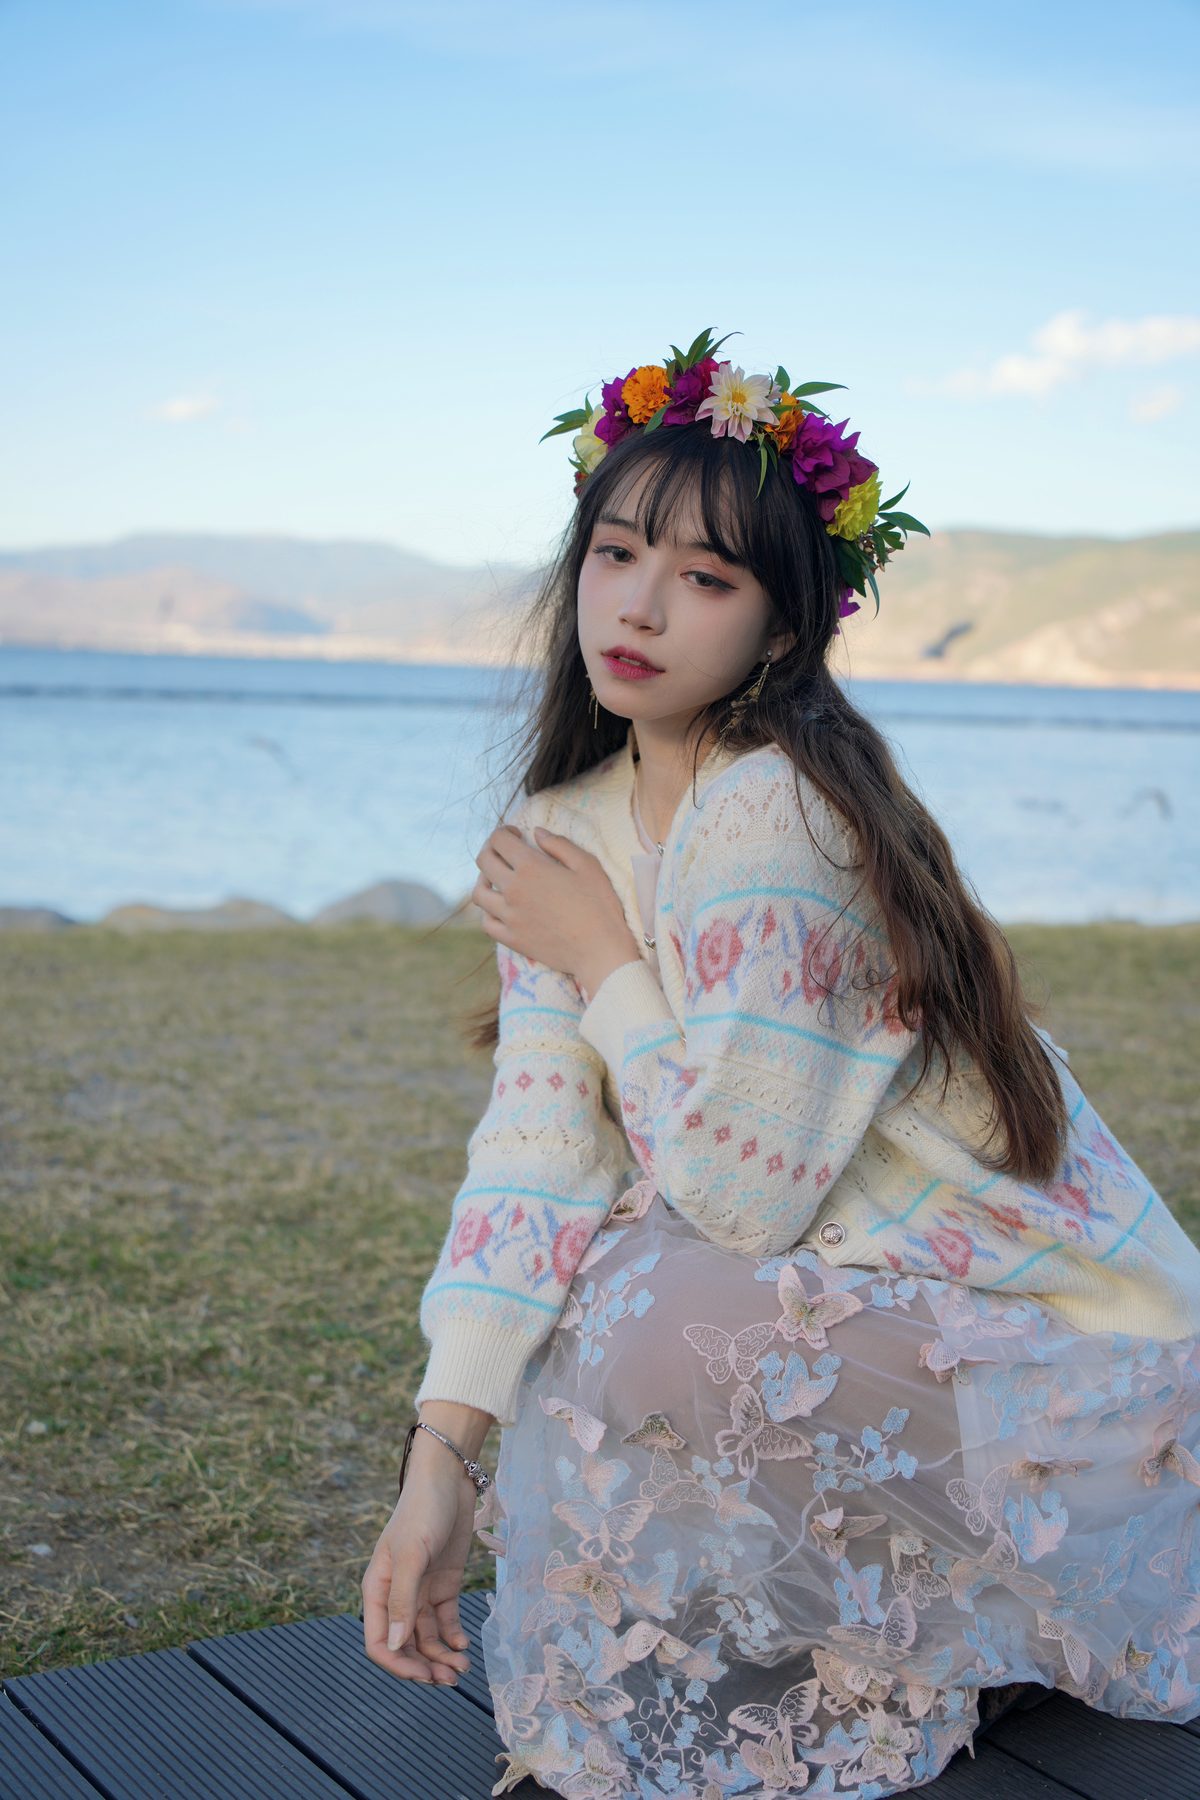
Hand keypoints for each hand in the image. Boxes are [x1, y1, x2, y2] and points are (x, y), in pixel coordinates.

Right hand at [361, 1451, 477, 1685]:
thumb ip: (402, 1600)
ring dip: (441, 1656)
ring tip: (463, 1667)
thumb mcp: (412, 1554)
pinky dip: (453, 1637)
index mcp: (377, 1590)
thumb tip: (393, 1646)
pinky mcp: (443, 1584)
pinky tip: (464, 1644)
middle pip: (404, 1645)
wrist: (449, 1479)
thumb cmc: (423, 1511)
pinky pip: (444, 1621)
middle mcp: (396, 1595)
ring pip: (426, 1638)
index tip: (423, 1676)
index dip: (397, 1665)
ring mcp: (420, 1591)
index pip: (377, 1642)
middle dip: (424, 1666)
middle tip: (450, 1679)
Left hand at [472, 821, 639, 988]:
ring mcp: (509, 917)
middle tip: (504, 850)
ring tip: (497, 879)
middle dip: (491, 849)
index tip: (516, 834)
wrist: (600, 951)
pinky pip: (487, 923)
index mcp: (531, 867)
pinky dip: (489, 912)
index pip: (499, 840)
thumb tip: (536, 832)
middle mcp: (513, 890)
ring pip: (479, 893)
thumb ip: (559, 844)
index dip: (504, 831)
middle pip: (484, 862)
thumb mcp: (587, 865)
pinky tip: (501, 908)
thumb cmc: (599, 905)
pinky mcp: (512, 939)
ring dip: (484, 879)